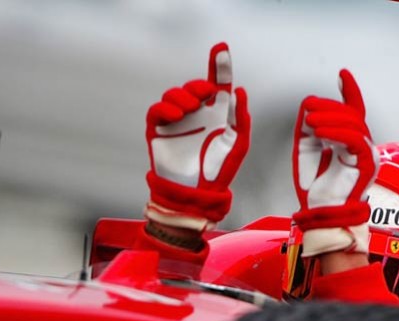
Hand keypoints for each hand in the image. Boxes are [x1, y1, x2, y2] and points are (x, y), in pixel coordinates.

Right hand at [144, 42, 249, 230]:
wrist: (196, 193)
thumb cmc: (219, 170)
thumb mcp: (238, 143)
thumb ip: (241, 117)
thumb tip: (239, 90)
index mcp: (217, 114)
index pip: (217, 84)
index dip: (219, 65)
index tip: (221, 48)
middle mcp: (196, 114)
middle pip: (193, 87)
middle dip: (198, 85)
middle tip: (206, 93)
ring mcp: (176, 121)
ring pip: (174, 95)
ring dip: (183, 97)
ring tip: (191, 110)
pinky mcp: (159, 131)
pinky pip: (157, 111)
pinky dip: (165, 109)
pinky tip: (178, 116)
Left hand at [292, 69, 377, 256]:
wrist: (321, 215)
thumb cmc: (315, 189)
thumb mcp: (304, 150)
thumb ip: (307, 127)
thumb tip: (309, 103)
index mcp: (348, 142)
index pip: (353, 111)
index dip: (349, 91)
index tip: (342, 74)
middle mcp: (361, 146)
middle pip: (352, 115)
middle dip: (330, 107)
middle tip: (309, 109)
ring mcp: (367, 155)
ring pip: (354, 124)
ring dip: (330, 118)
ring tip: (310, 121)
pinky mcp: (368, 165)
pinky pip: (356, 140)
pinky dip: (337, 132)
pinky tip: (319, 131)